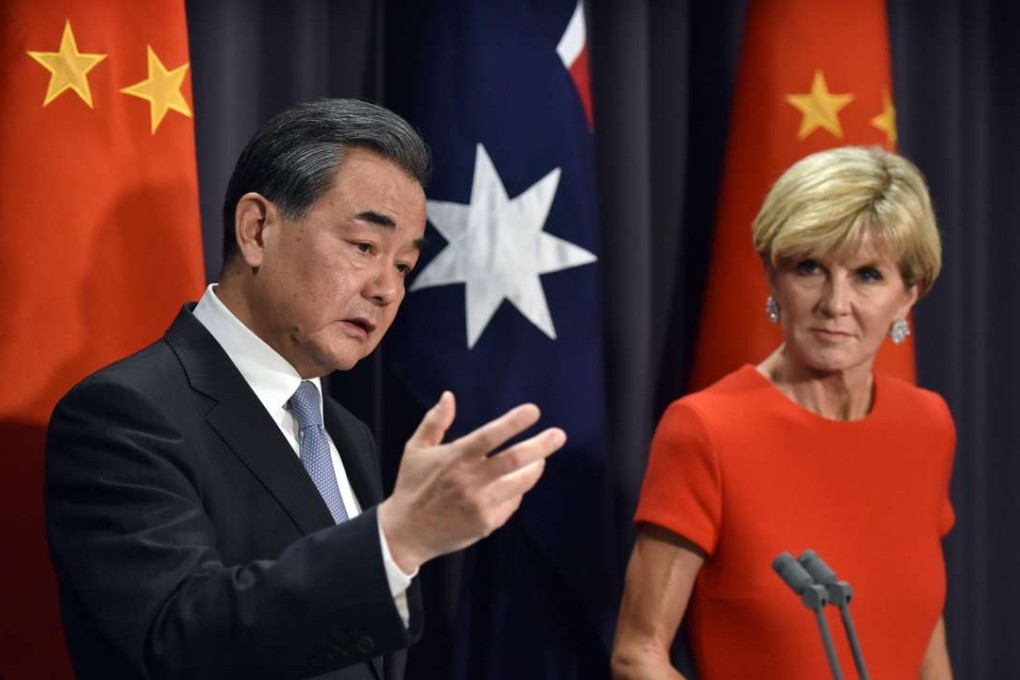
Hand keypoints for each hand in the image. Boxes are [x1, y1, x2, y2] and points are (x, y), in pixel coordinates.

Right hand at [377, 391, 564, 572]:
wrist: (406, 533)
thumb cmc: (412, 486)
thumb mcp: (415, 449)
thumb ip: (434, 422)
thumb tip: (448, 396)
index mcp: (455, 457)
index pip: (490, 435)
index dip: (514, 422)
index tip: (534, 411)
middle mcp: (470, 480)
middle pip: (515, 459)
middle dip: (541, 445)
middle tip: (559, 435)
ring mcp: (480, 503)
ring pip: (520, 482)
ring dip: (535, 468)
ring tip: (541, 460)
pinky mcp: (486, 523)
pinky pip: (512, 502)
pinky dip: (516, 491)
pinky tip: (513, 485)